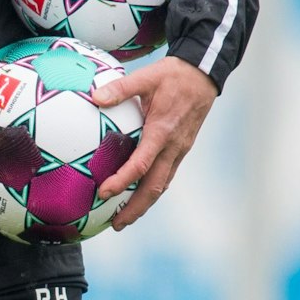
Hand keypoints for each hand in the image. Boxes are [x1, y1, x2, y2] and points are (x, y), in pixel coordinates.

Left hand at [91, 56, 217, 229]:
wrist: (204, 75)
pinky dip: (152, 190)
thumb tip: (95, 97)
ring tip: (125, 218)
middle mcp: (173, 146)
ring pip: (162, 184)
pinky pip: (167, 174)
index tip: (104, 193)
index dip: (122, 181)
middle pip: (155, 187)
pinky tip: (139, 195)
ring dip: (144, 204)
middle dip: (136, 209)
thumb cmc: (173, 75)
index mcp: (162, 131)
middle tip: (115, 224)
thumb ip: (121, 88)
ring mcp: (180, 149)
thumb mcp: (146, 76)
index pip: (141, 164)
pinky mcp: (182, 148)